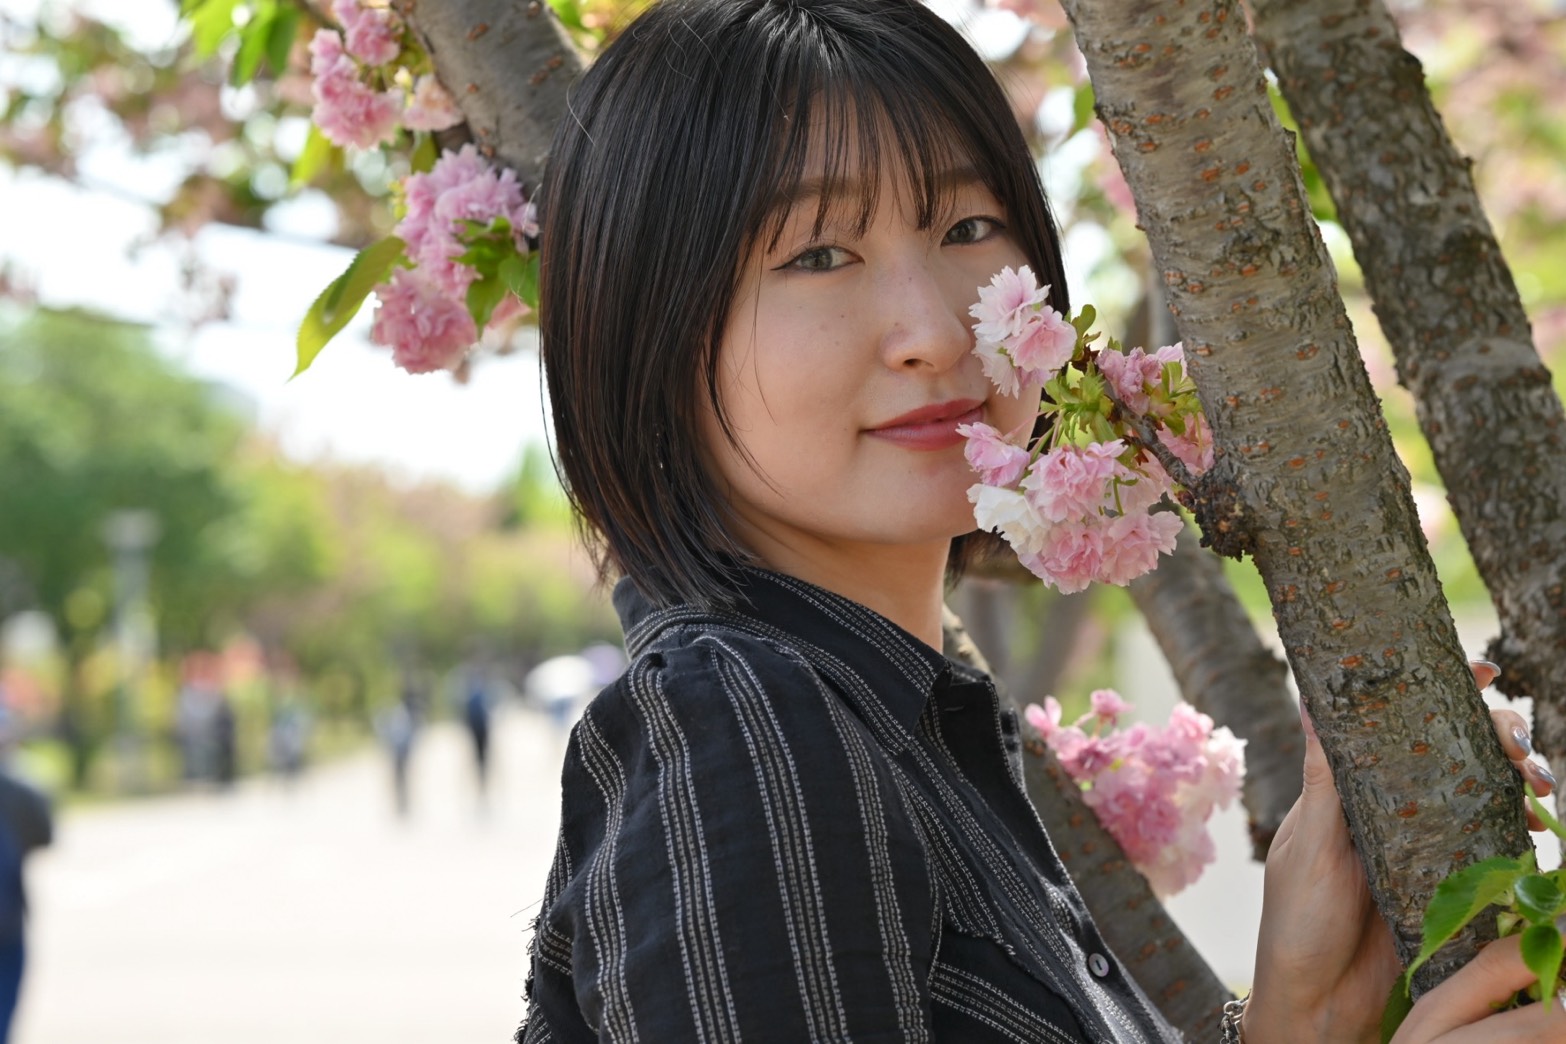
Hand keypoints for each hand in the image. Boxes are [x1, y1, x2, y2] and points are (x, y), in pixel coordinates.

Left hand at [1243, 661, 1553, 1042]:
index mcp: (1351, 789)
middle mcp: (1391, 807)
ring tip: (1540, 788)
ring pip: (1483, 791)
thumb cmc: (1299, 921)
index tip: (1485, 668)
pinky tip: (1540, 829)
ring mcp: (1425, 843)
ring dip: (1519, 779)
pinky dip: (1522, 830)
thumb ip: (1323, 780)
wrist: (1317, 1004)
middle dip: (1499, 735)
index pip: (1398, 722)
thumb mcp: (1311, 846)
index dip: (1443, 688)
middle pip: (1456, 750)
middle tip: (1521, 747)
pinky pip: (1494, 845)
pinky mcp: (1450, 884)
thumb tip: (1308, 698)